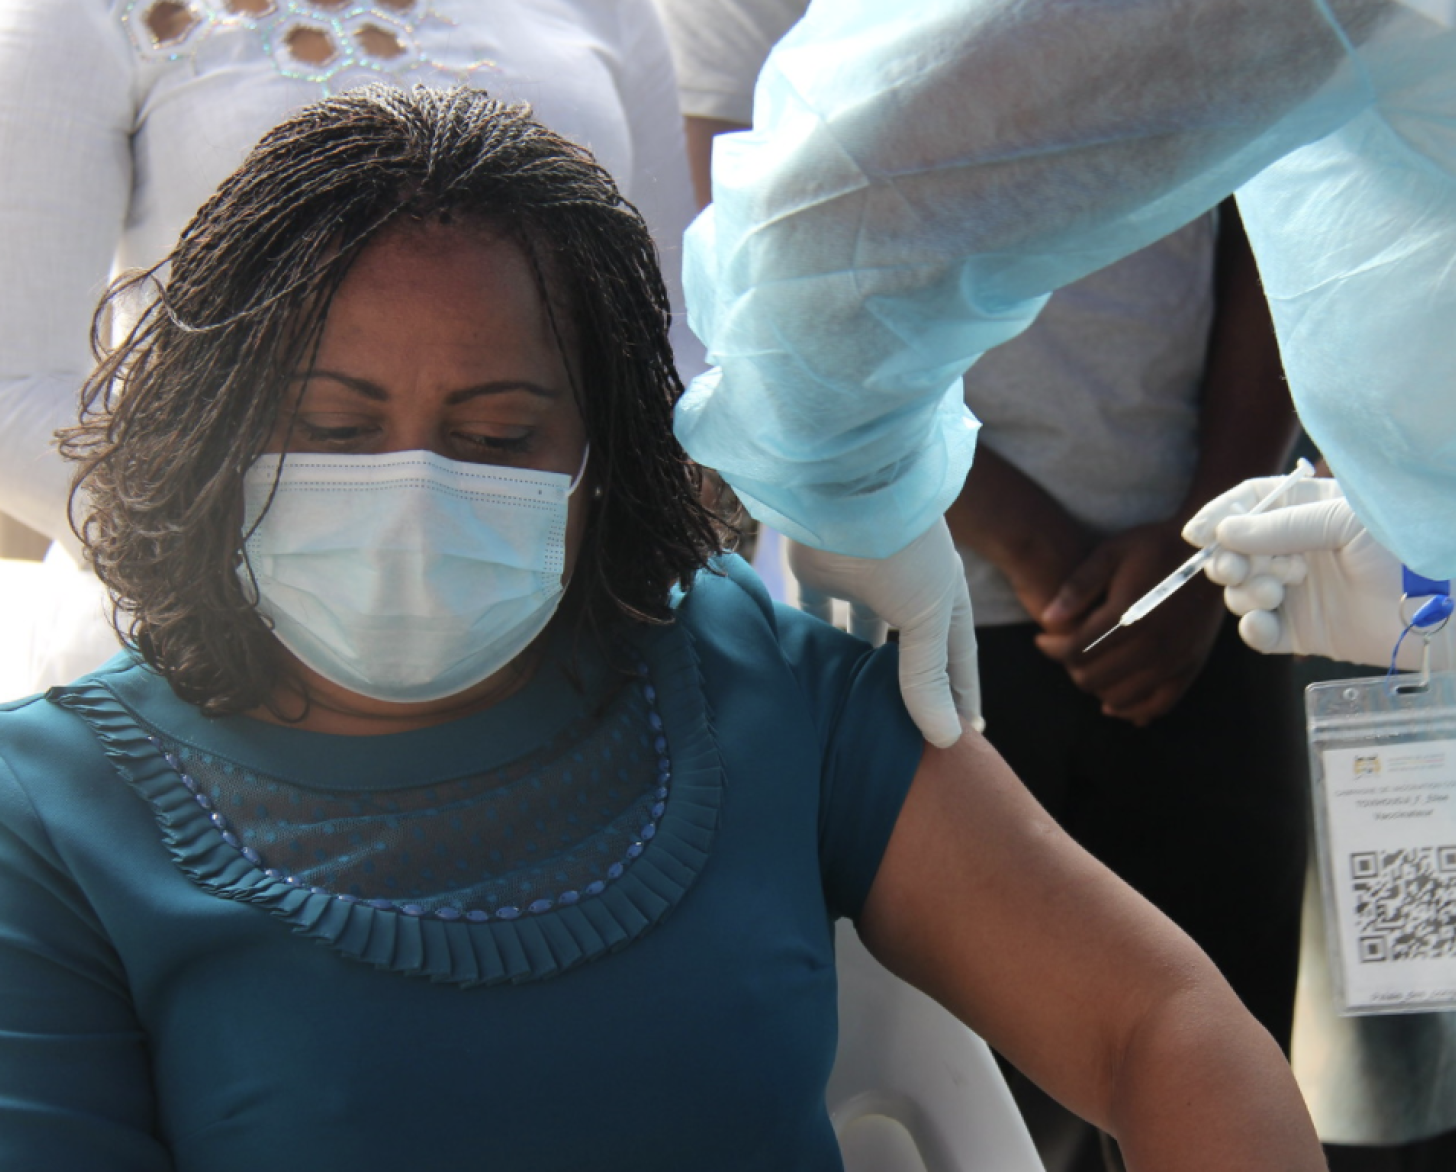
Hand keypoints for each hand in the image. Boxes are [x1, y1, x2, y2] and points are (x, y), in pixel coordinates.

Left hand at [788, 518, 981, 745]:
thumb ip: (927, 677)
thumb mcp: (926, 620)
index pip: (957, 659)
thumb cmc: (903, 553)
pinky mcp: (818, 572)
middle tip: (902, 733)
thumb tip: (946, 737)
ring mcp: (860, 581)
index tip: (963, 734)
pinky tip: (806, 668)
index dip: (960, 695)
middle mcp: (904, 590)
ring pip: (858, 635)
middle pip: (907, 651)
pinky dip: (812, 636)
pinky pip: (813, 613)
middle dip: (907, 688)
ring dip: (855, 665)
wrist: (848, 490)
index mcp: (943, 598)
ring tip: (851, 709)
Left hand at [1035, 522, 1224, 725]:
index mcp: (1127, 616)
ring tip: (1091, 667)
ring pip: (1119, 697)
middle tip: (1068, 651)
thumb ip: (1078, 587)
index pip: (1074, 650)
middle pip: (1092, 678)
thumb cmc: (1153, 548)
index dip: (1051, 648)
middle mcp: (1151, 644)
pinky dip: (1133, 709)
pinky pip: (1158, 705)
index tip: (1042, 639)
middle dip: (1071, 666)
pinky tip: (1115, 702)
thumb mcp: (1110, 553)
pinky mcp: (1190, 667)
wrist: (1211, 550)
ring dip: (1097, 687)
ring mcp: (1174, 660)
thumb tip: (1047, 619)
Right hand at [1181, 477, 1447, 668]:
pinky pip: (1259, 632)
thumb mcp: (1341, 520)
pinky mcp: (1303, 631)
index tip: (1198, 534)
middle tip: (1236, 570)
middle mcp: (1298, 548)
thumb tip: (1221, 534)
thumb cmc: (1404, 547)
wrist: (1443, 607)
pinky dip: (1252, 629)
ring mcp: (1298, 590)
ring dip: (1245, 592)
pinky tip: (1262, 624)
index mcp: (1309, 509)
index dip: (1220, 515)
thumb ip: (1280, 526)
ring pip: (1242, 591)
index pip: (1249, 503)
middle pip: (1236, 549)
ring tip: (1275, 593)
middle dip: (1228, 559)